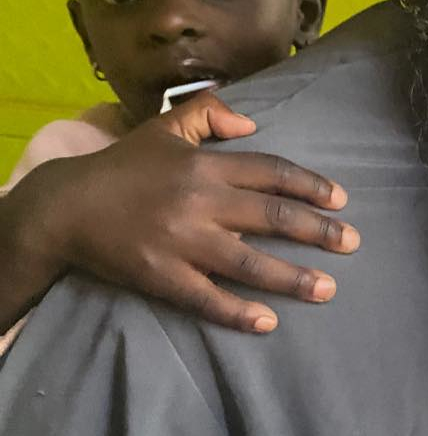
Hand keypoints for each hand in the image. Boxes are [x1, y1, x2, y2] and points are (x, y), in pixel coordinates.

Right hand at [11, 94, 358, 333]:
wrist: (66, 207)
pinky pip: (206, 298)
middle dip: (318, 231)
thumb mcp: (166, 126)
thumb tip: (252, 125)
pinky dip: (237, 311)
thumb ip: (210, 113)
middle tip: (353, 242)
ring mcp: (182, 243)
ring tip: (327, 288)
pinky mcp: (161, 277)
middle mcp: (202, 203)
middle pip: (272, 216)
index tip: (341, 199)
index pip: (272, 173)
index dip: (310, 185)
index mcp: (207, 166)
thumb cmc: (123, 165)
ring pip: (248, 262)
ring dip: (292, 277)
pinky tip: (267, 322)